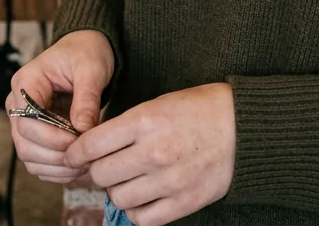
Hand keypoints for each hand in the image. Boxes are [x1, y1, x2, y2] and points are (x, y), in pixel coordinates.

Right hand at [7, 29, 114, 183]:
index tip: (78, 139)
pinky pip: (40, 161)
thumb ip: (86, 98)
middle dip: (56, 155)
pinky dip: (57, 169)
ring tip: (84, 164)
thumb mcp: (91, 68)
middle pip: (25, 144)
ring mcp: (25, 122)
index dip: (51, 136)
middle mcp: (18, 105)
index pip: (27, 120)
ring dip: (56, 167)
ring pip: (30, 157)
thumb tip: (83, 130)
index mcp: (26, 82)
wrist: (86, 50)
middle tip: (85, 156)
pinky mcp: (36, 135)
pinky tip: (78, 167)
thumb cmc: (85, 52)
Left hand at [65, 82, 236, 225]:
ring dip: (118, 190)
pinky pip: (142, 219)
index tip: (74, 155)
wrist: (244, 127)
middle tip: (107, 165)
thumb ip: (128, 126)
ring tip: (131, 179)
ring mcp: (169, 180)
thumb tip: (94, 149)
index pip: (92, 144)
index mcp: (146, 120)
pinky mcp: (183, 203)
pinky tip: (144, 196)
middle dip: (98, 171)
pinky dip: (137, 211)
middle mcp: (154, 152)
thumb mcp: (161, 103)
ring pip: (119, 199)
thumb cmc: (201, 109)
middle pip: (101, 175)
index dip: (76, 152)